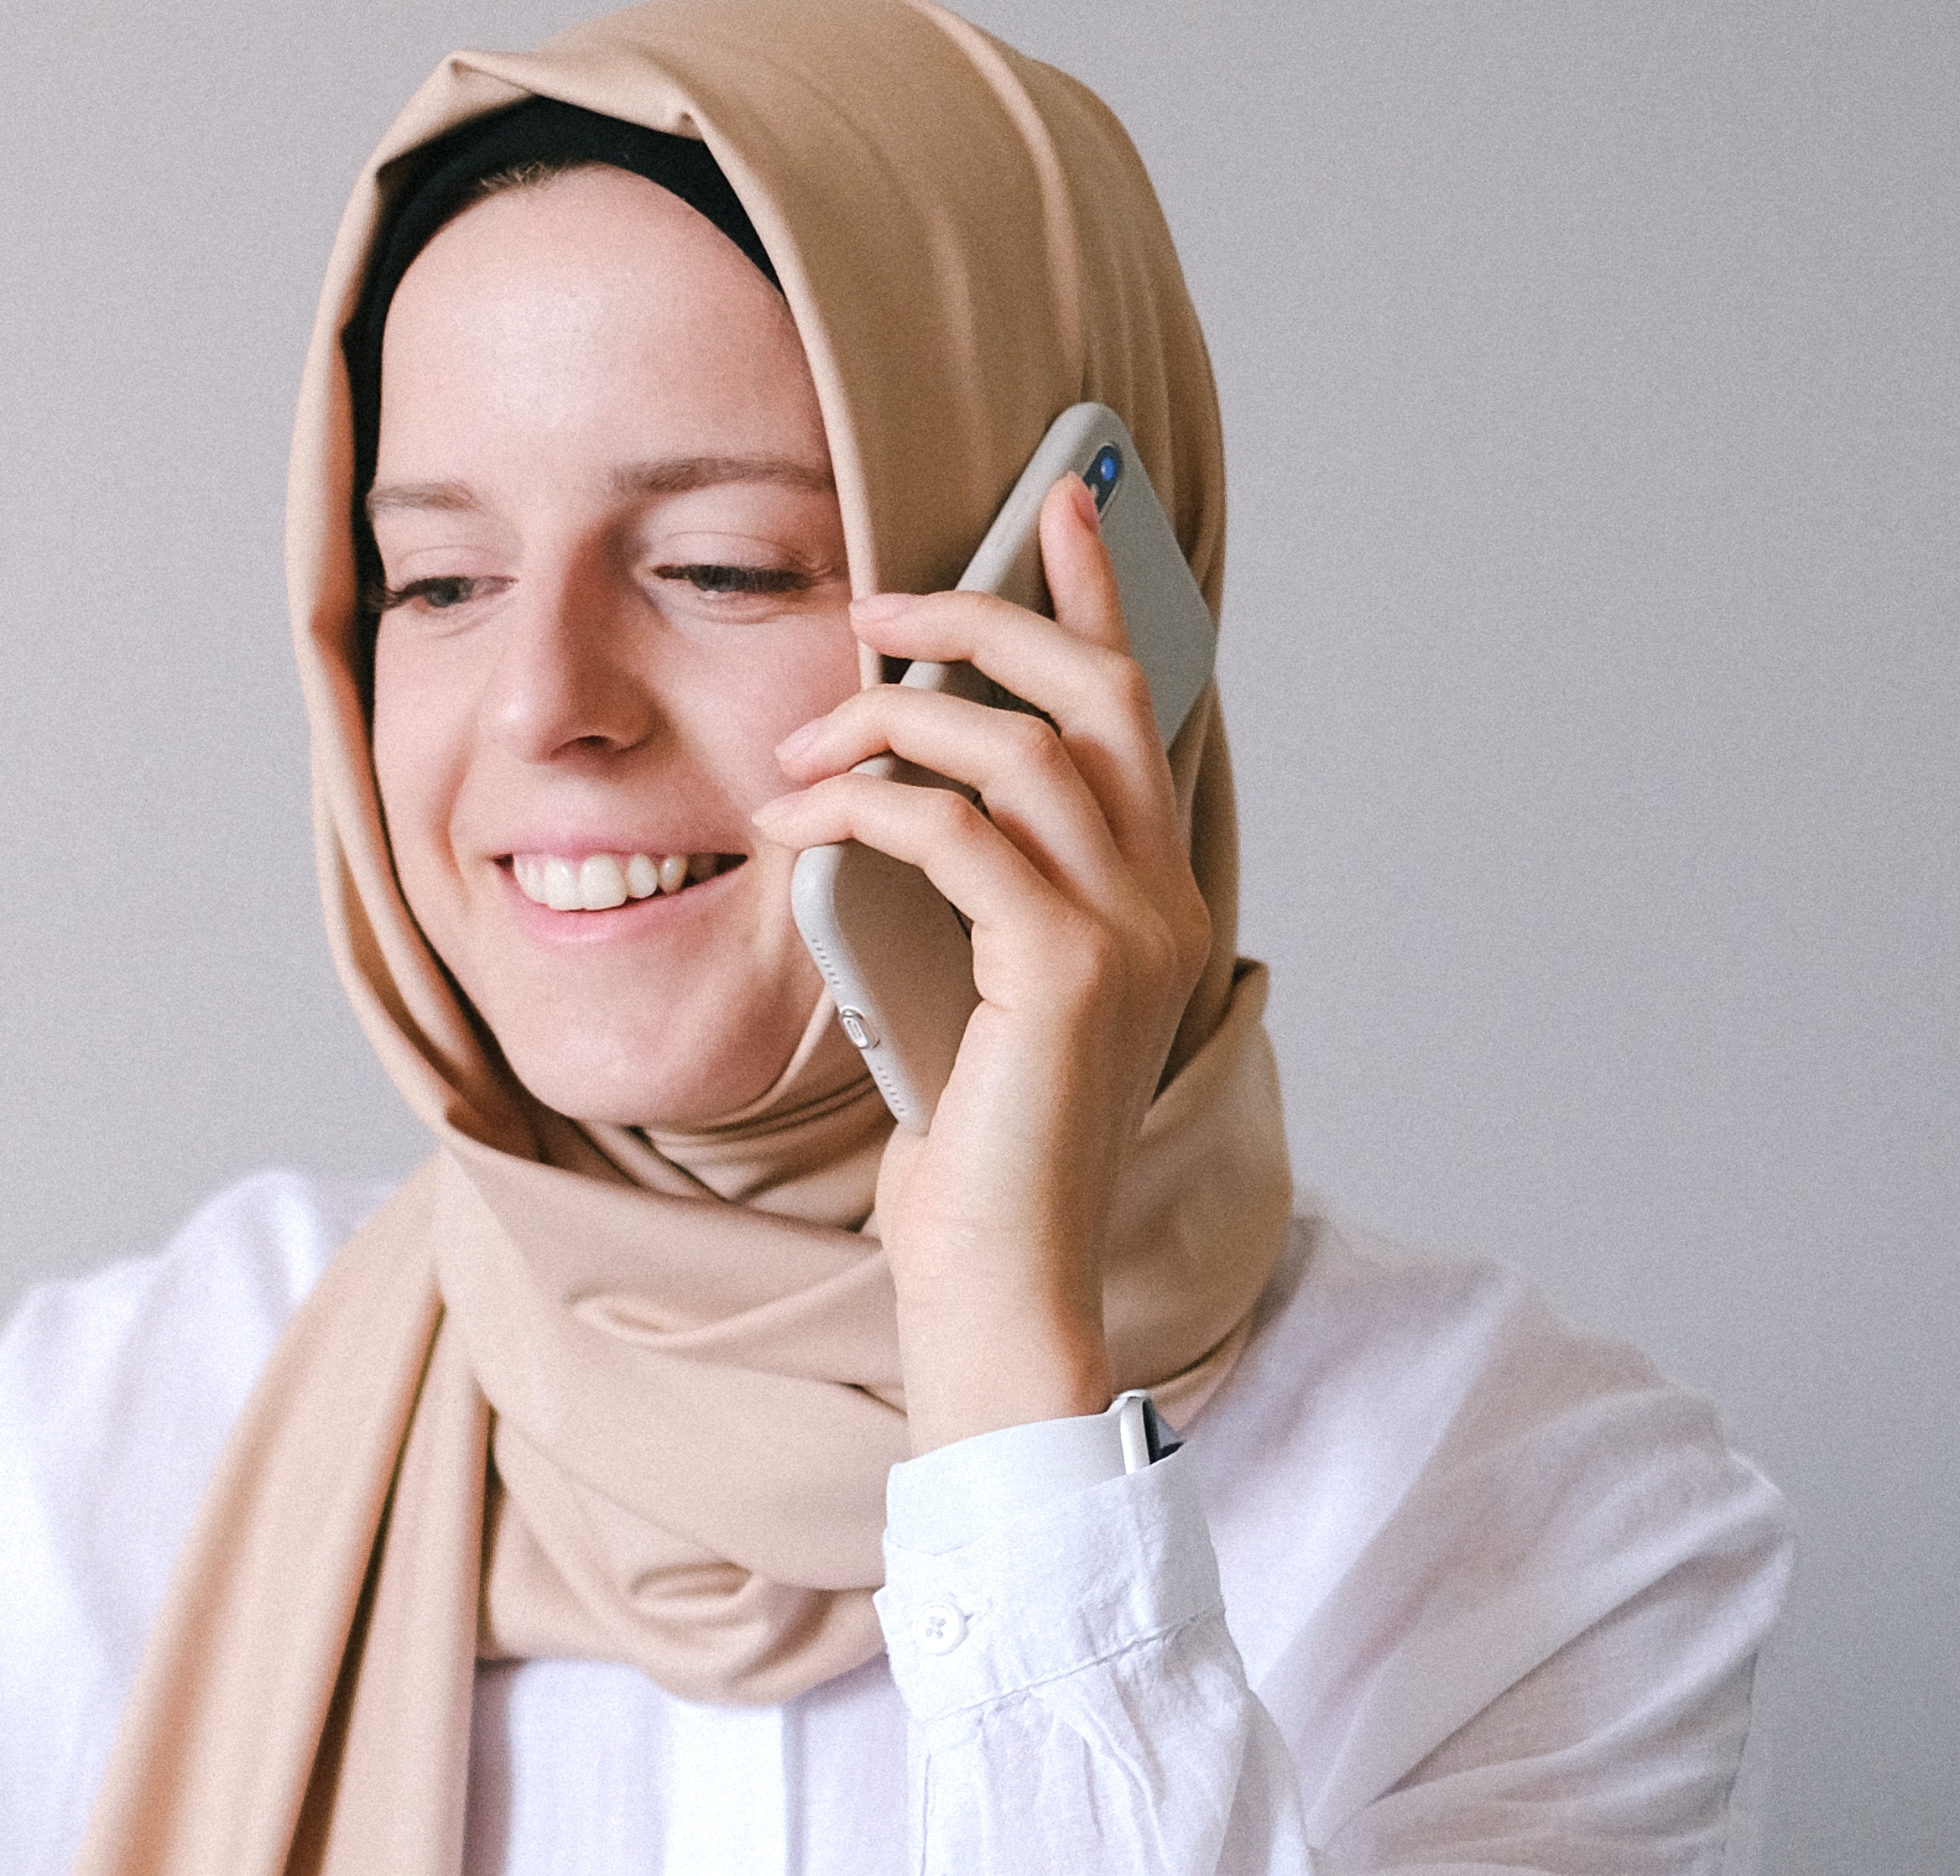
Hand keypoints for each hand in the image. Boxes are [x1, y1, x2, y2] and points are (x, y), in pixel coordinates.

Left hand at [746, 476, 1211, 1452]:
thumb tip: (892, 798)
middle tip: (875, 606)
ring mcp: (1126, 932)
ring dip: (894, 719)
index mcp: (1151, 897)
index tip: (1052, 510)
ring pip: (1016, 750)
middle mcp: (1161, 899)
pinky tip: (798, 816)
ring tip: (800, 745)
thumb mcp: (964, 995)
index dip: (1093, 597)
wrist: (1000, 1281)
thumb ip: (965, 897)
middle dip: (983, 620)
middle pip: (1090, 694)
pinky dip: (868, 803)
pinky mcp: (1064, 971)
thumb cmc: (971, 1157)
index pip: (1133, 709)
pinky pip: (956, 833)